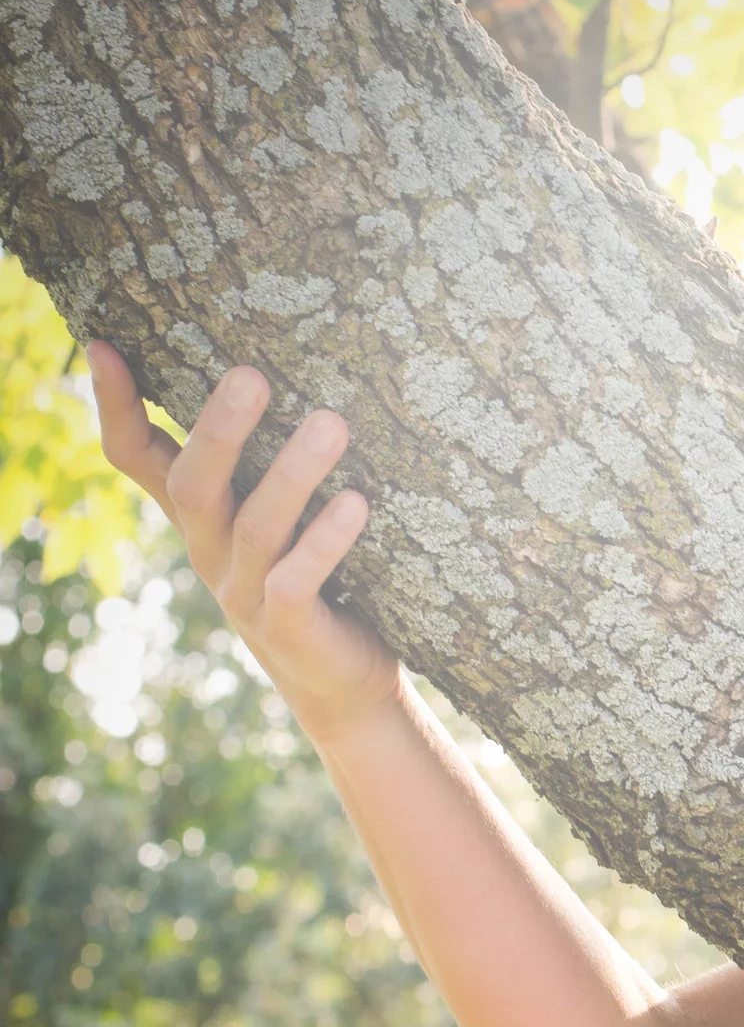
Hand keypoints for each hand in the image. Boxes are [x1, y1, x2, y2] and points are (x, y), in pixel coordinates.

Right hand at [90, 345, 401, 743]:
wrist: (338, 681)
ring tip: (332, 423)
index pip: (136, 458)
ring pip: (257, 527)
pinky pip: (297, 580)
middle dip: (219, 430)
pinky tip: (356, 502)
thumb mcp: (268, 517)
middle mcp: (210, 551)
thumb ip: (255, 464)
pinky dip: (325, 542)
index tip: (105, 346)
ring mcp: (245, 591)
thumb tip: (253, 375)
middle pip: (194, 485)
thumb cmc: (309, 578)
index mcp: (200, 518)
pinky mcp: (289, 626)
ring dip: (293, 474)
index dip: (116, 408)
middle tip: (251, 374)